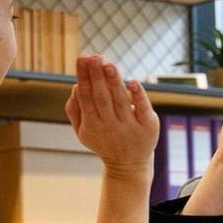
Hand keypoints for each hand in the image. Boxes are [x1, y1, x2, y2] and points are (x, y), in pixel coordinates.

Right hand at [64, 56, 157, 177]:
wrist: (128, 166)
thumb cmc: (104, 141)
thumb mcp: (83, 131)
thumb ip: (75, 110)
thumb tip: (75, 86)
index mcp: (92, 125)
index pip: (86, 98)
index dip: (84, 78)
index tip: (82, 59)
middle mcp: (110, 126)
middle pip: (101, 98)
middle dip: (97, 77)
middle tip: (95, 57)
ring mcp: (130, 127)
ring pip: (120, 102)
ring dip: (114, 83)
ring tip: (109, 65)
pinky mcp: (148, 127)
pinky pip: (142, 110)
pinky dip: (138, 96)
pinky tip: (133, 82)